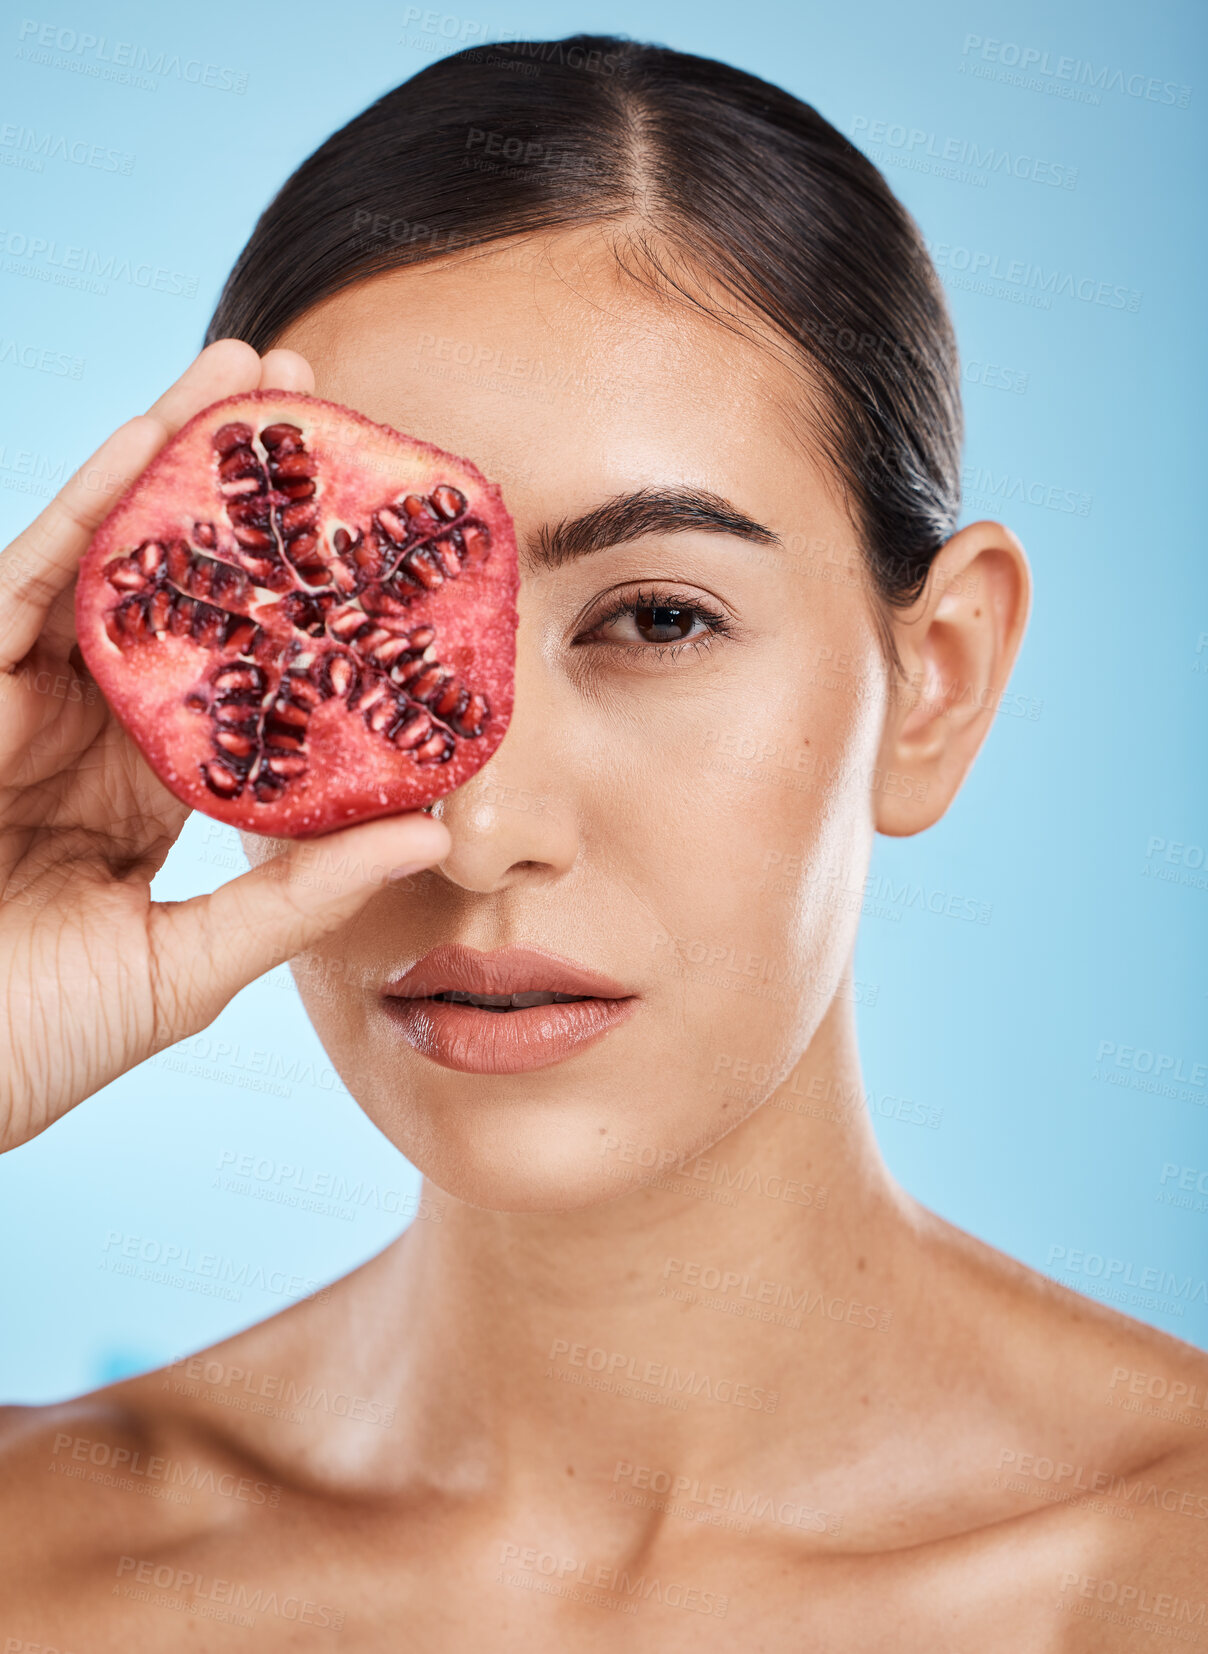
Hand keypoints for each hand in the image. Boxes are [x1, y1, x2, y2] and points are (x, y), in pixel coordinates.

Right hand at [0, 340, 450, 1150]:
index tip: (379, 540)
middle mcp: (93, 726)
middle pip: (176, 586)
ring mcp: (25, 699)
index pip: (241, 672)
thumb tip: (433, 834)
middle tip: (321, 406)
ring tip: (253, 376)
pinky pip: (31, 576)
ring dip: (171, 456)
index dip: (303, 602)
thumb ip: (301, 895)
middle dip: (238, 494)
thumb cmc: (31, 1040)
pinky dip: (91, 503)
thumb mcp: (190, 963)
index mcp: (151, 785)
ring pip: (106, 555)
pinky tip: (157, 434)